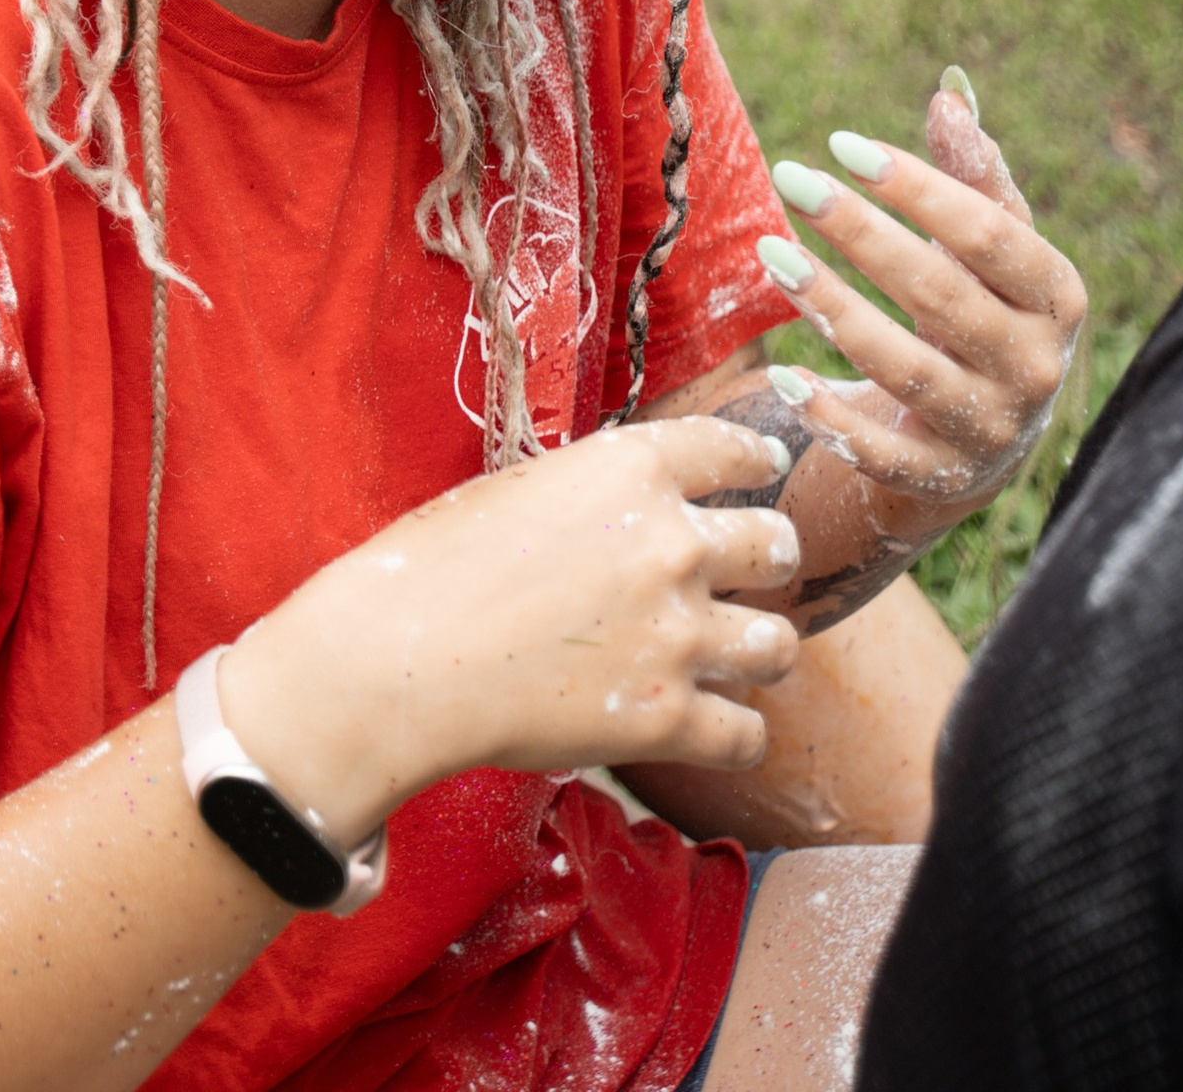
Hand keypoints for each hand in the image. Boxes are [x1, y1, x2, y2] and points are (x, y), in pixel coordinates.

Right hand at [222, 418, 800, 847]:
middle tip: (751, 575)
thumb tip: (628, 512)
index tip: (767, 469)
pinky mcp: (668, 718)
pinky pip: (747, 734)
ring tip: (737, 656)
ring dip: (759, 649)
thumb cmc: (439, 564)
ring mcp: (678, 634)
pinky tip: (716, 728)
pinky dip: (735, 734)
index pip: (733, 448)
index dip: (757, 459)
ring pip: (779, 644)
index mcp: (634, 469)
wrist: (404, 655)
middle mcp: (673, 543)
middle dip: (768, 559)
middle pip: (776, 545)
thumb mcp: (525, 488)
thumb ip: (598, 494)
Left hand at [755, 72, 1084, 542]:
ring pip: (905, 368)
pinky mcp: (940, 477)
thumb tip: (949, 95)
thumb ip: (973, 174)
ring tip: (772, 253)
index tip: (840, 144)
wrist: (992, 436)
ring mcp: (990, 429)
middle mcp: (1034, 367)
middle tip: (791, 177)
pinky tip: (780, 372)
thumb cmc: (986, 306)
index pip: (988, 233)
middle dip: (860, 233)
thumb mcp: (991, 246)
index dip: (916, 186)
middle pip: (940, 295)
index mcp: (1056, 297)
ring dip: (833, 309)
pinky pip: (880, 451)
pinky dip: (829, 415)